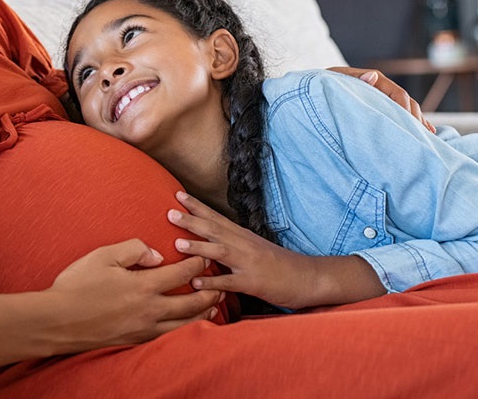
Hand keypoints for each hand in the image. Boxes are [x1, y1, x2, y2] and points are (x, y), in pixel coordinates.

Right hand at [44, 239, 222, 352]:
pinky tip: (187, 325)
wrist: (57, 321)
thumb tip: (156, 254)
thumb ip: (133, 249)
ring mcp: (144, 328)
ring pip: (184, 323)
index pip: (181, 273)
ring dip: (203, 313)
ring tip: (213, 306)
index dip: (197, 263)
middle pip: (191, 302)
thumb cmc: (77, 286)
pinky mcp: (136, 340)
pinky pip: (169, 336)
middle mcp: (150, 309)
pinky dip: (185, 329)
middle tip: (221, 284)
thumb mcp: (102, 256)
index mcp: (143, 285)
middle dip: (210, 291)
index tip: (205, 256)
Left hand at [168, 192, 385, 309]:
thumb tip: (211, 242)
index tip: (177, 194)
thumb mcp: (254, 249)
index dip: (197, 206)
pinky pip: (231, 282)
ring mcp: (249, 263)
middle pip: (214, 229)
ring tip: (177, 242)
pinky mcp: (254, 282)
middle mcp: (244, 245)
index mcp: (243, 236)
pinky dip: (213, 282)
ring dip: (199, 246)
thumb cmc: (280, 265)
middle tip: (168, 211)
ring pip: (221, 251)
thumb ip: (233, 245)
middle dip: (191, 219)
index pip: (216, 217)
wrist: (309, 277)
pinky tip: (197, 283)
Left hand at [328, 66, 434, 132]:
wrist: (312, 91)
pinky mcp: (377, 107)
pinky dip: (411, 123)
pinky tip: (424, 133)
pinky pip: (398, 114)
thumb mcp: (334, 81)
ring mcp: (380, 98)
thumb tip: (373, 76)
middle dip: (415, 117)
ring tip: (428, 136)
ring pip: (405, 109)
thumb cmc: (321, 86)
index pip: (397, 93)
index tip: (410, 124)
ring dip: (417, 121)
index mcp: (372, 80)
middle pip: (405, 101)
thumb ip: (353, 79)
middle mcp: (379, 87)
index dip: (405, 108)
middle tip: (422, 135)